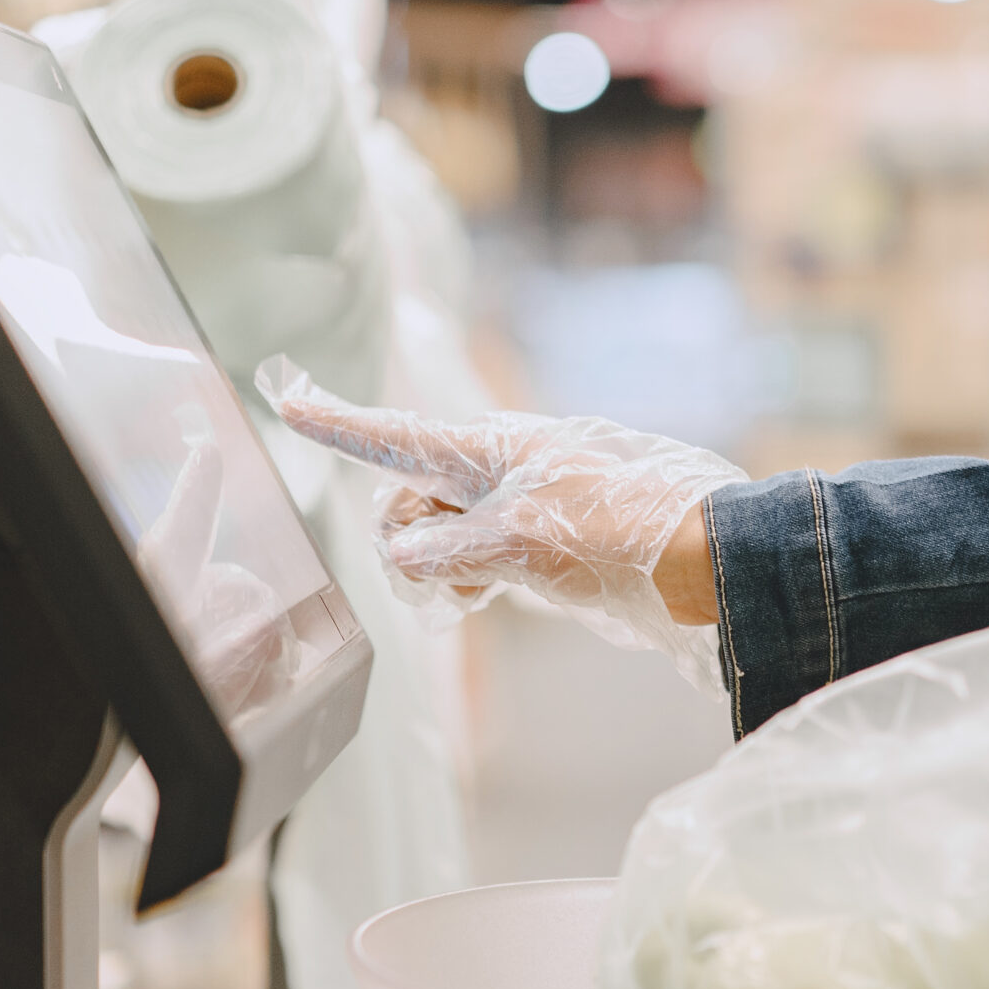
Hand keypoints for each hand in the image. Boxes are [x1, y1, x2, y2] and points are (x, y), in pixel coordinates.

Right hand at [256, 358, 742, 681]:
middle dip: (405, 539)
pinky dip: (469, 574)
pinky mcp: (541, 536)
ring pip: (441, 532)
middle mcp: (498, 468)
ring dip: (440, 566)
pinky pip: (476, 550)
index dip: (336, 422)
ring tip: (479, 590)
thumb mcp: (516, 543)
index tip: (286, 395)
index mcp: (489, 450)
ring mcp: (520, 501)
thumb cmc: (616, 535)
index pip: (393, 436)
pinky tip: (489, 593)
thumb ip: (444, 550)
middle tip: (444, 578)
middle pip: (410, 497)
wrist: (702, 557)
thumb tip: (401, 558)